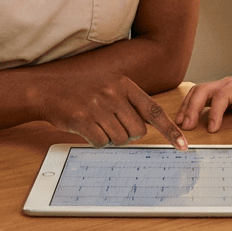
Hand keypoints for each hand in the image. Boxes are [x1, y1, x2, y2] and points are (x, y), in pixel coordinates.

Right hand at [40, 73, 186, 149]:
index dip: (170, 130)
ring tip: (98, 123)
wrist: (48, 89)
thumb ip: (129, 102)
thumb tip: (149, 126)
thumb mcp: (110, 85)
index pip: (154, 111)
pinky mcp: (83, 120)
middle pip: (137, 131)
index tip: (183, 145)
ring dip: (111, 137)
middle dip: (128, 134)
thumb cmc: (82, 89)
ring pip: (120, 139)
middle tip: (112, 124)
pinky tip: (88, 128)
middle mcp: (113, 94)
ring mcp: (98, 107)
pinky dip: (97, 141)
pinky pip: (102, 142)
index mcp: (124, 84)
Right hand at [175, 67, 231, 131]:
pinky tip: (184, 118)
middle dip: (192, 107)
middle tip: (186, 126)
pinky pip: (199, 97)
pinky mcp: (217, 93)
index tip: (212, 129)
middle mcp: (227, 83)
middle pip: (204, 90)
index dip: (215, 112)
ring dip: (187, 107)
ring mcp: (221, 87)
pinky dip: (189, 106)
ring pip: (198, 92)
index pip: (223, 95)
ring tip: (181, 124)